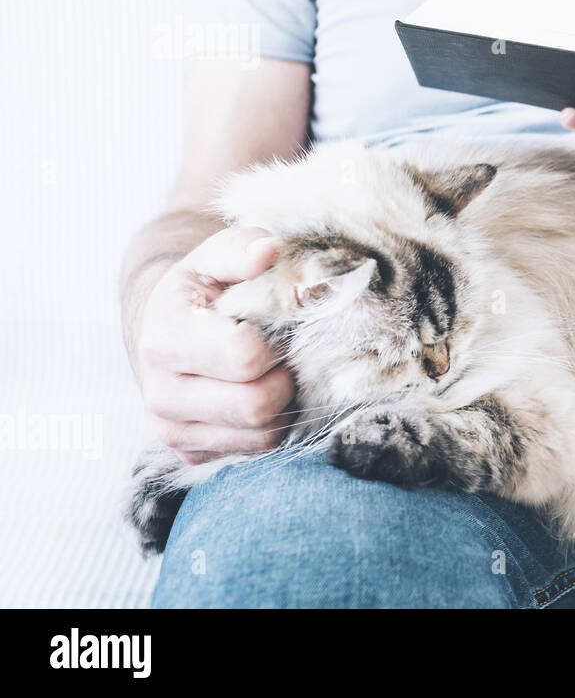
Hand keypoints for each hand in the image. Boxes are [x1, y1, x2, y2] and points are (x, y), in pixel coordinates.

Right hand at [132, 226, 293, 463]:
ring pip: (264, 434)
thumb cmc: (203, 287)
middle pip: (257, 404)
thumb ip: (242, 248)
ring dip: (285, 401)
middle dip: (286, 375)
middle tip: (285, 350)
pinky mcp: (192, 453)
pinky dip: (274, 422)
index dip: (277, 339)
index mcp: (164, 341)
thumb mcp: (216, 256)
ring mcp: (173, 430)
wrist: (166, 326)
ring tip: (274, 368)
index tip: (277, 322)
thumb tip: (268, 249)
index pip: (245, 356)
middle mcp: (161, 395)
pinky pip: (258, 448)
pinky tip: (262, 390)